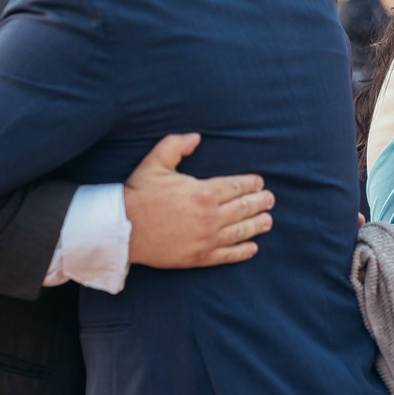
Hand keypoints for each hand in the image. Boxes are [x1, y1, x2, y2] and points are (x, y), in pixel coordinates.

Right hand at [124, 133, 274, 267]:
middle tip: (271, 200)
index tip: (260, 183)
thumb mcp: (156, 161)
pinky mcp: (199, 257)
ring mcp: (206, 239)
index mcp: (203, 192)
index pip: (236, 187)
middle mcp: (210, 217)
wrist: (122, 229)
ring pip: (241, 232)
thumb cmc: (139, 193)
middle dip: (260, 203)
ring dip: (257, 225)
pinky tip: (253, 248)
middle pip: (244, 209)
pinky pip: (227, 255)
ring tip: (268, 221)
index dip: (251, 184)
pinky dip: (243, 251)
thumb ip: (177, 145)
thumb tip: (196, 137)